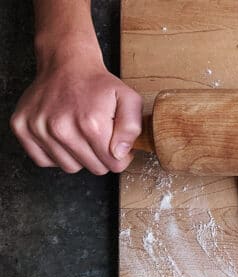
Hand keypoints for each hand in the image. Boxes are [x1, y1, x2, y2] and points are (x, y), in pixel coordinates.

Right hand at [11, 52, 142, 174]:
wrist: (66, 64)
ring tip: (80, 134)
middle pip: (93, 168)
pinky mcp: (21, 128)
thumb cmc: (98, 84)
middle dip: (101, 156)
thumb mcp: (128, 99)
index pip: (113, 165)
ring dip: (79, 156)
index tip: (117, 143)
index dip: (120, 156)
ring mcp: (39, 128)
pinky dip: (56, 154)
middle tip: (99, 137)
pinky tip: (63, 136)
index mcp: (91, 124)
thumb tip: (119, 154)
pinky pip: (44, 161)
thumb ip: (132, 128)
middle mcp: (61, 128)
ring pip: (69, 167)